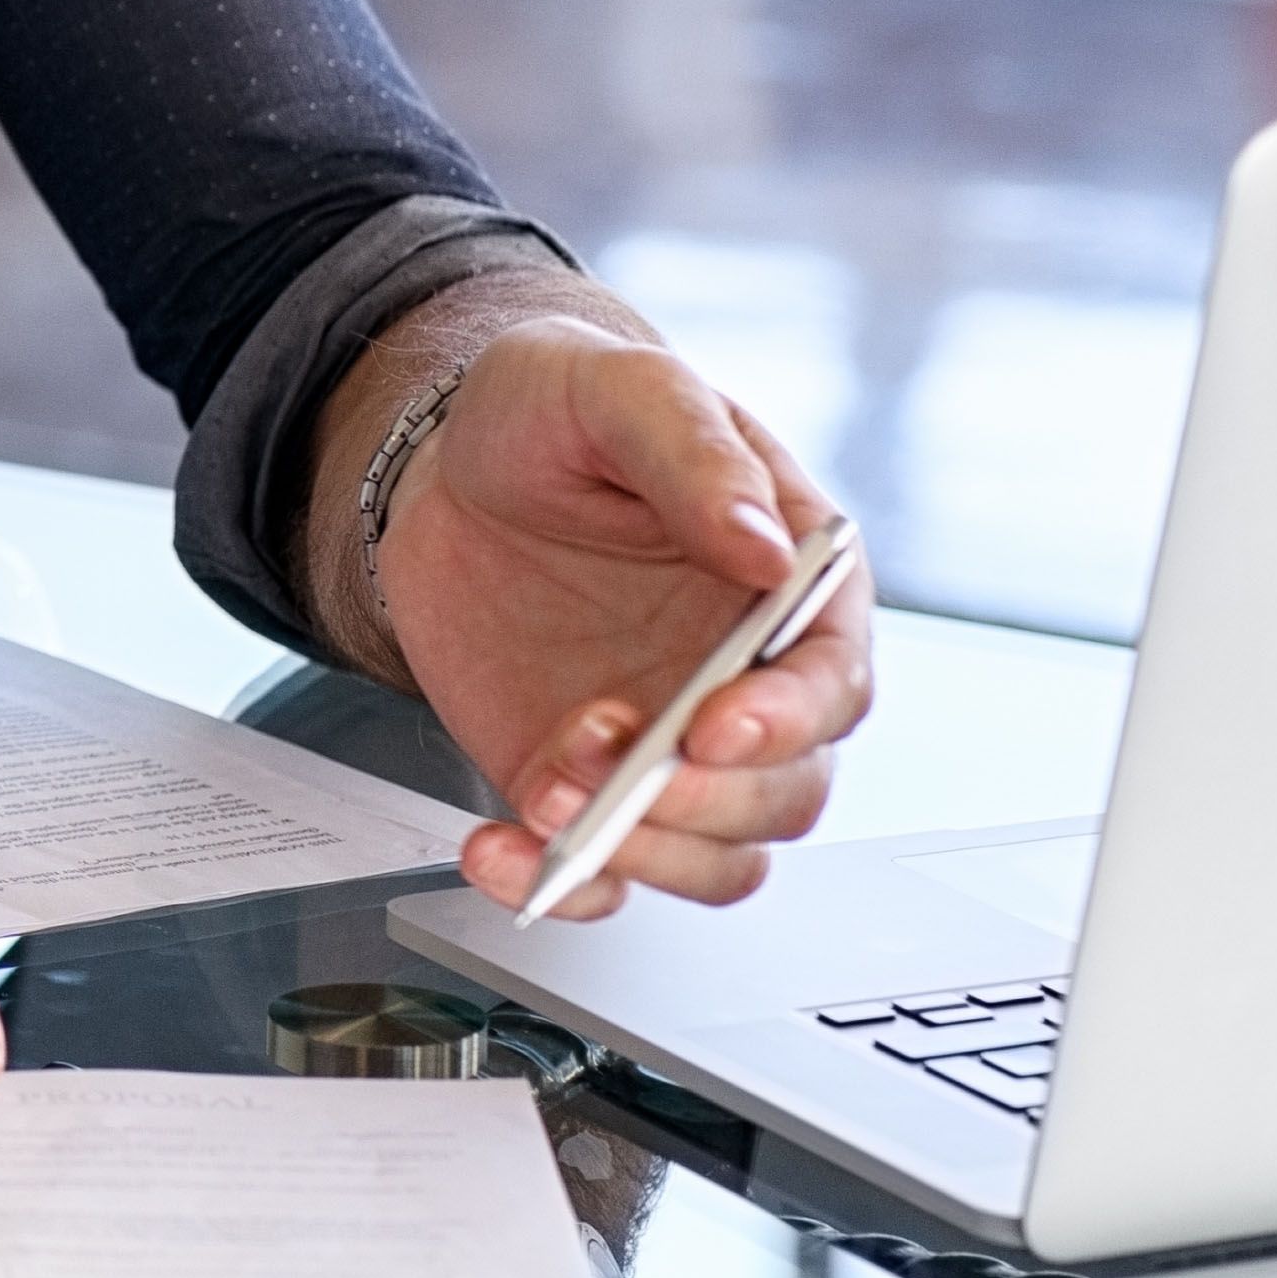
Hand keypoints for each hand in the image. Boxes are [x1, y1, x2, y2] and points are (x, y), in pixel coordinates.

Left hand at [368, 320, 873, 916]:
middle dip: (703, 801)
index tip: (714, 728)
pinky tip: (501, 849)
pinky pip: (608, 875)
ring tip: (546, 788)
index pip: (834, 682)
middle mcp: (749, 680)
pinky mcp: (595, 788)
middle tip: (609, 761)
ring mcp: (674, 746)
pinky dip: (563, 886)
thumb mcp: (618, 391)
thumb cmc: (553, 412)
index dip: (788, 720)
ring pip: (715, 856)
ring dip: (638, 848)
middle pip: (786, 793)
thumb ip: (693, 455)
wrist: (442, 464)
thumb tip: (767, 547)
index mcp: (789, 583)